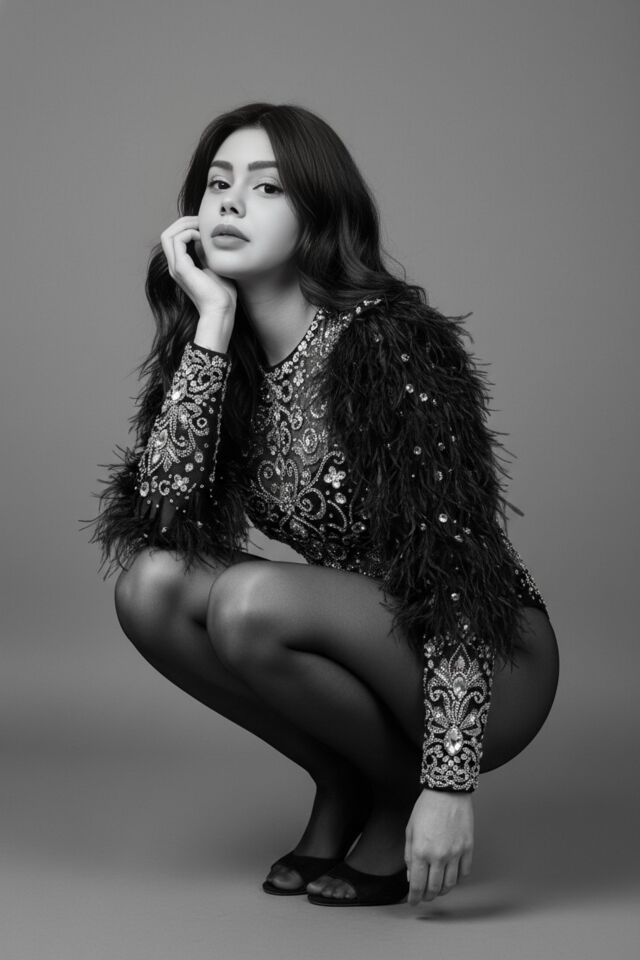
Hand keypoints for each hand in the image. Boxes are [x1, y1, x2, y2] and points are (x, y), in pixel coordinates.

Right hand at [160, 216, 237, 318]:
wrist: (222, 310)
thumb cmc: (222, 294)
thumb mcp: (214, 267)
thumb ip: (206, 253)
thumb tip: (204, 238)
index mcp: (182, 266)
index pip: (174, 238)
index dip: (186, 226)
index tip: (203, 225)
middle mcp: (175, 266)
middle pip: (168, 234)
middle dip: (183, 222)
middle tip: (201, 220)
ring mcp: (176, 267)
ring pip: (168, 235)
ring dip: (185, 225)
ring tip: (201, 226)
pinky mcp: (182, 268)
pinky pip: (177, 241)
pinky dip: (189, 233)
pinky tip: (202, 237)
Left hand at [404, 788, 473, 905]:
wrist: (447, 791)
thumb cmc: (426, 807)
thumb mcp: (410, 830)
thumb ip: (409, 856)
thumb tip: (412, 876)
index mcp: (421, 851)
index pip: (417, 884)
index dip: (414, 897)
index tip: (413, 902)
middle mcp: (438, 856)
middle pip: (434, 888)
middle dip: (428, 897)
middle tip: (424, 897)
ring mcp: (455, 853)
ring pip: (450, 884)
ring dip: (442, 891)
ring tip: (437, 889)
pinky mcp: (468, 849)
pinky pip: (464, 873)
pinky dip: (457, 879)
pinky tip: (451, 876)